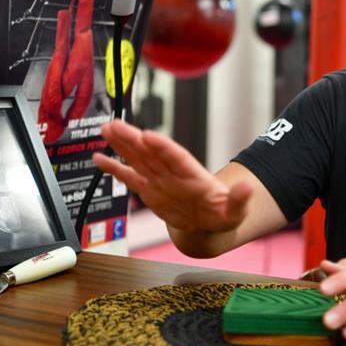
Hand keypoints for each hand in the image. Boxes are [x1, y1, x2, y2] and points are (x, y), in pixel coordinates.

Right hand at [93, 119, 252, 232]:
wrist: (210, 222)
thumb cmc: (224, 213)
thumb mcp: (236, 210)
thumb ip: (239, 199)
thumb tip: (247, 187)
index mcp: (193, 176)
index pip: (177, 158)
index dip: (163, 148)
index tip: (149, 135)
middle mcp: (173, 174)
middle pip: (151, 153)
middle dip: (134, 139)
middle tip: (116, 124)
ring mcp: (160, 180)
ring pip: (138, 159)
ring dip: (122, 144)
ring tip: (106, 129)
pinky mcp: (150, 190)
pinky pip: (129, 177)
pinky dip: (114, 168)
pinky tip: (98, 157)